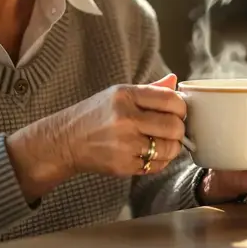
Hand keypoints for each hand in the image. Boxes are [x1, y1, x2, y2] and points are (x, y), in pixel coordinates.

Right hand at [7, 74, 185, 199]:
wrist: (65, 141)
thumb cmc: (95, 115)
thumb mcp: (118, 94)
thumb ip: (149, 90)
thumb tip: (175, 82)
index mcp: (125, 95)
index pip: (171, 99)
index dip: (181, 108)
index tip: (178, 112)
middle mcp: (125, 118)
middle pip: (174, 126)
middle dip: (178, 130)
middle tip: (172, 130)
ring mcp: (124, 143)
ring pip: (169, 148)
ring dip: (172, 148)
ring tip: (161, 143)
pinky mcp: (123, 165)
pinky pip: (156, 165)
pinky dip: (159, 161)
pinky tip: (148, 154)